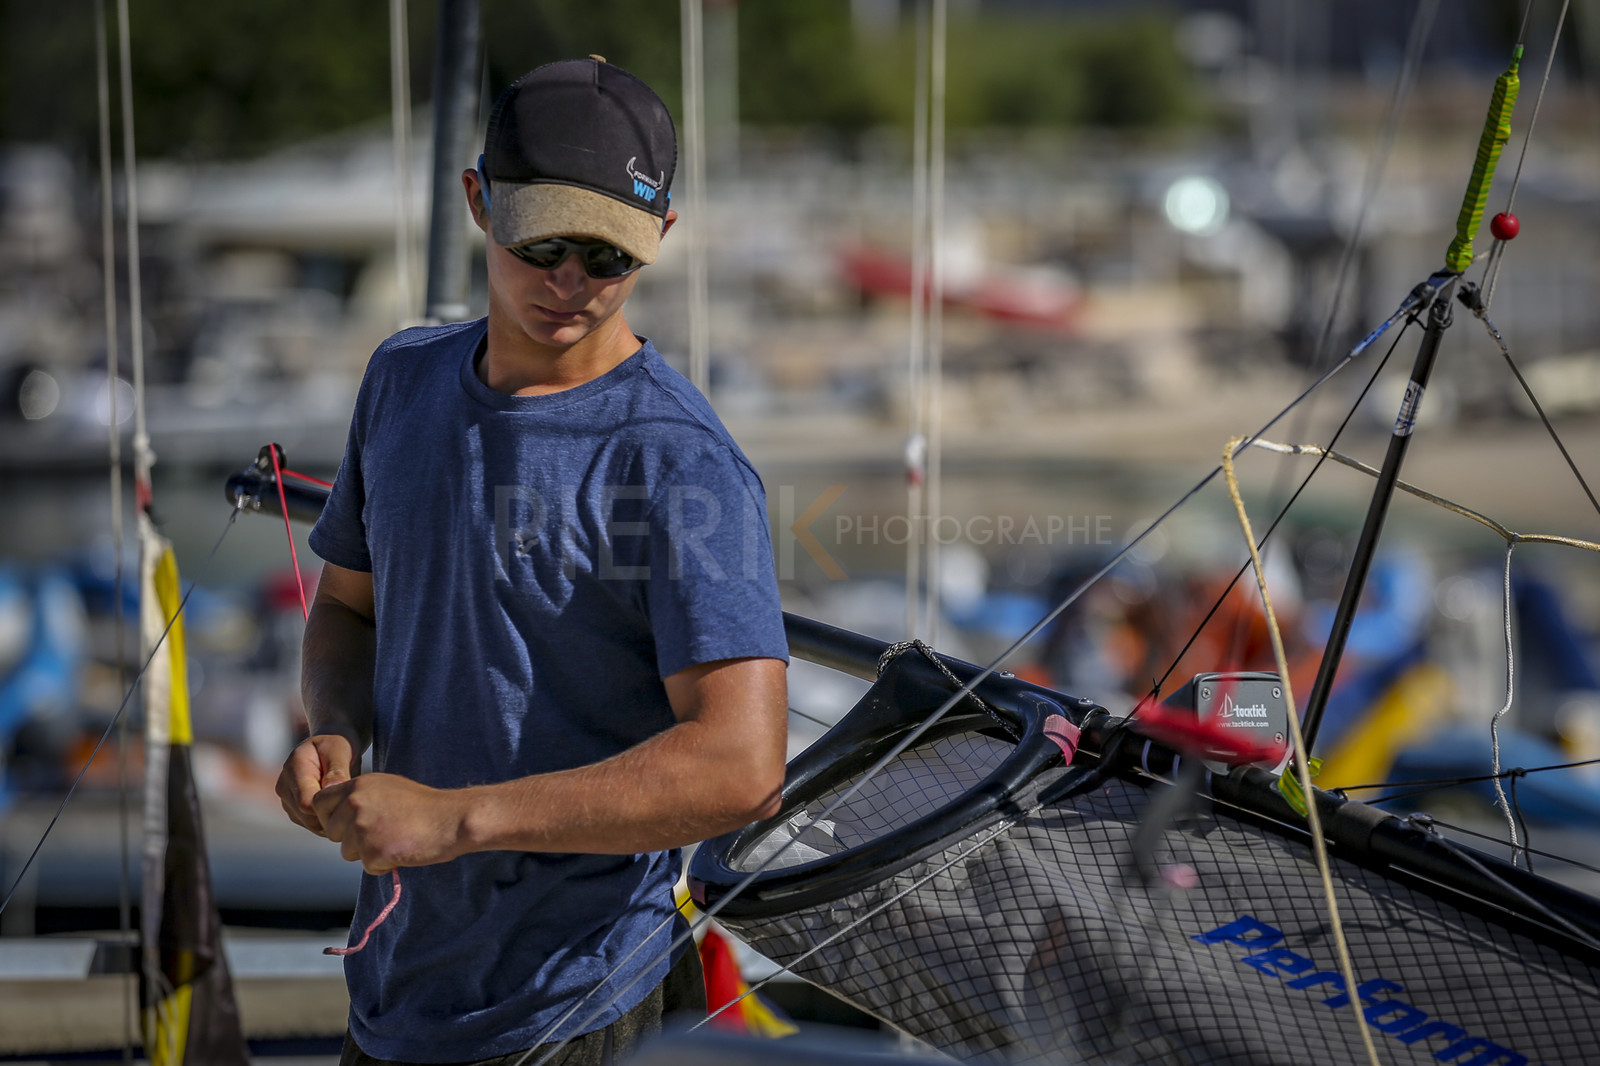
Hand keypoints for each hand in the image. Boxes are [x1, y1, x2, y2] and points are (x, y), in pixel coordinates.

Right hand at [277, 733, 360, 835]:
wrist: (328, 748)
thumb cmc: (337, 746)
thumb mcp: (340, 750)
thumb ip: (337, 770)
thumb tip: (331, 790)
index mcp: (294, 767)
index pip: (306, 802)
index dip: (328, 808)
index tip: (349, 802)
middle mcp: (284, 784)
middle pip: (306, 816)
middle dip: (331, 814)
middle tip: (353, 805)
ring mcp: (286, 798)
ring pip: (308, 823)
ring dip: (329, 819)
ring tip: (346, 804)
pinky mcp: (292, 808)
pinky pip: (310, 824)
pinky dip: (326, 821)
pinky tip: (338, 809)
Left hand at [311, 773, 471, 873]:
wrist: (452, 819)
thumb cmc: (424, 806)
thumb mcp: (387, 788)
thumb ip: (360, 797)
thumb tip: (337, 813)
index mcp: (358, 785)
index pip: (318, 803)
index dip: (329, 817)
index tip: (345, 823)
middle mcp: (355, 804)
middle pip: (331, 832)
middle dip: (349, 838)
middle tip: (381, 833)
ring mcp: (362, 828)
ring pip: (347, 852)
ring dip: (367, 852)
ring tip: (395, 840)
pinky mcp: (373, 851)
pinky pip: (368, 867)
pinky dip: (383, 864)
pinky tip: (402, 850)